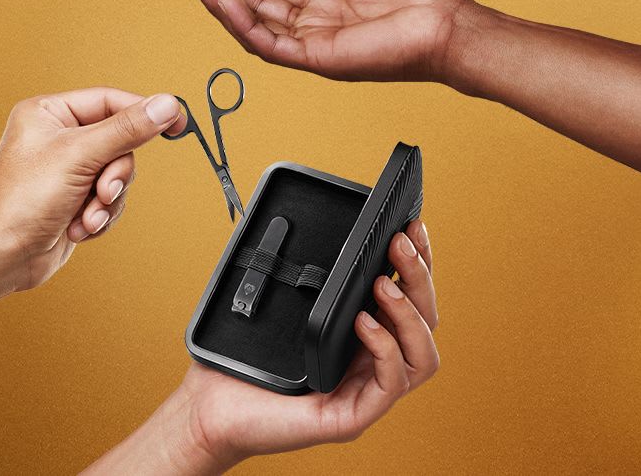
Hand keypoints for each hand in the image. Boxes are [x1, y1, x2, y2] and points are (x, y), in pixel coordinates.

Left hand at [0, 88, 185, 290]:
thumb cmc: (18, 203)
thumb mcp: (80, 156)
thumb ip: (126, 129)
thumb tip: (165, 105)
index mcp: (50, 112)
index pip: (110, 101)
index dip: (143, 111)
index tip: (176, 122)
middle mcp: (57, 137)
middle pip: (118, 142)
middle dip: (114, 174)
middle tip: (102, 190)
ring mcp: (66, 170)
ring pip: (116, 175)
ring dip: (106, 201)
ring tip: (84, 216)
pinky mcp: (72, 199)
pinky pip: (107, 200)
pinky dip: (98, 217)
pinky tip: (76, 227)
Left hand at [180, 220, 437, 464]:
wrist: (213, 407)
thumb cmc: (246, 359)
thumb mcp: (284, 305)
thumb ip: (311, 274)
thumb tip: (324, 223)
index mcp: (363, 334)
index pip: (410, 297)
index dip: (419, 261)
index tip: (412, 225)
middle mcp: (371, 363)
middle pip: (426, 321)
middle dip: (418, 276)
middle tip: (398, 244)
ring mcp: (365, 392)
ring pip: (422, 356)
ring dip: (409, 314)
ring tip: (383, 284)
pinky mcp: (351, 417)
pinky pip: (391, 383)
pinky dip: (385, 348)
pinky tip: (362, 322)